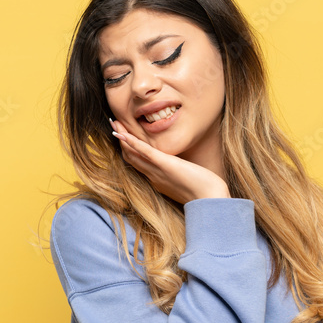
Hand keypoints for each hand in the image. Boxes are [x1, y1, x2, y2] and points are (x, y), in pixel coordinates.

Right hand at [110, 119, 229, 204]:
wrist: (209, 199)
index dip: (127, 149)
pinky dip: (133, 143)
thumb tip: (178, 167)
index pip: (137, 163)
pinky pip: (145, 153)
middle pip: (130, 157)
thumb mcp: (185, 181)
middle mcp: (153, 176)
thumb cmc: (202, 191)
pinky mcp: (165, 165)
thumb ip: (177, 174)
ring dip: (122, 137)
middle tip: (113, 125)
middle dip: (121, 140)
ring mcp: (157, 171)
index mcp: (157, 180)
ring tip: (114, 123)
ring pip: (133, 154)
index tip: (122, 136)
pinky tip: (123, 134)